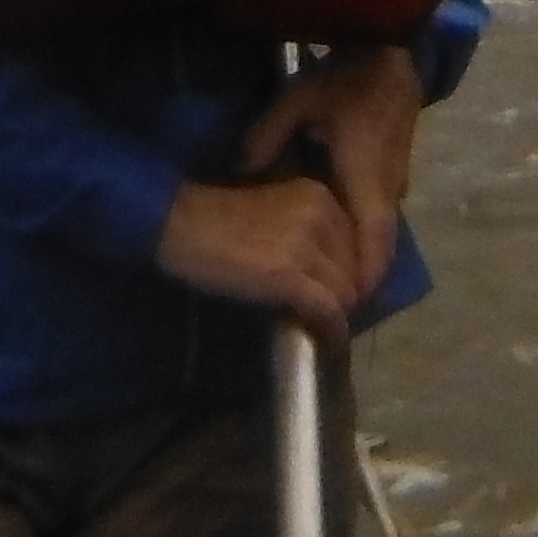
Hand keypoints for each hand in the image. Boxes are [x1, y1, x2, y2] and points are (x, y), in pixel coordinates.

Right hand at [153, 175, 372, 344]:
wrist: (180, 224)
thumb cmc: (219, 219)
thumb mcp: (277, 210)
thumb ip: (311, 229)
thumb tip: (338, 270)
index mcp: (319, 195)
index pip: (358, 244)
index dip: (349, 273)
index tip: (336, 292)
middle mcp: (320, 214)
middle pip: (355, 270)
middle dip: (344, 295)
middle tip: (326, 315)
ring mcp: (305, 245)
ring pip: (346, 293)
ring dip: (336, 314)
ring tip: (320, 327)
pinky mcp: (289, 276)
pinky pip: (328, 310)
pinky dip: (331, 330)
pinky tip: (325, 341)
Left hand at [237, 42, 425, 292]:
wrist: (393, 48)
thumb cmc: (346, 76)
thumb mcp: (296, 100)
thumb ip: (266, 139)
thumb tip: (241, 173)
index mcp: (366, 183)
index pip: (372, 251)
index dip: (359, 284)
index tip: (339, 310)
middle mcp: (388, 190)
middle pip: (378, 249)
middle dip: (357, 278)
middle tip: (328, 301)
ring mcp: (396, 179)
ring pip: (381, 231)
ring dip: (362, 253)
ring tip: (328, 273)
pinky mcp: (395, 167)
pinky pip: (380, 210)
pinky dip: (363, 229)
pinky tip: (337, 230)